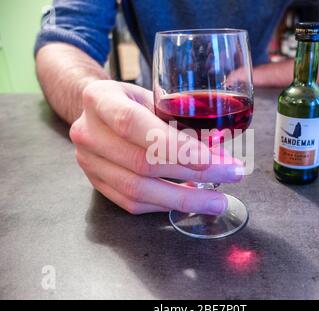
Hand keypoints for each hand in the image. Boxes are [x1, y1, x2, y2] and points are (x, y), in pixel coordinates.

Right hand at [69, 80, 243, 214]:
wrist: (97, 112)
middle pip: (141, 162)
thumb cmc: (132, 101)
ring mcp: (88, 162)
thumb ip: (179, 118)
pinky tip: (189, 199)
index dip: (173, 144)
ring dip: (183, 198)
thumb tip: (219, 147)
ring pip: (138, 190)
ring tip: (217, 200)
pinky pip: (132, 203)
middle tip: (229, 174)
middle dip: (192, 173)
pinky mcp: (97, 183)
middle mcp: (88, 133)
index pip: (133, 123)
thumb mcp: (152, 96)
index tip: (210, 159)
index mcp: (100, 99)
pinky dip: (164, 205)